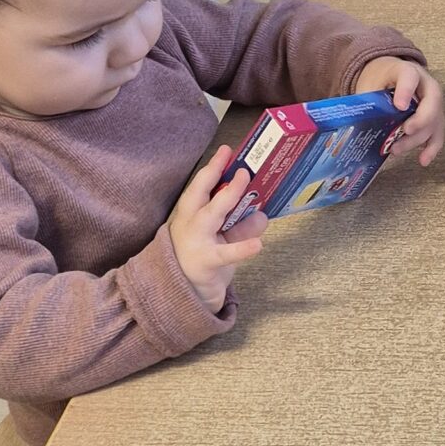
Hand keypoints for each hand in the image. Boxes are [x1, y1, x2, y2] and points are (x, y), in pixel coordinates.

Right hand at [170, 144, 268, 310]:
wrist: (182, 294)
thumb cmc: (203, 259)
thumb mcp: (222, 239)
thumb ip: (241, 225)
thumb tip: (261, 214)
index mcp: (191, 213)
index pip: (201, 185)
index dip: (214, 167)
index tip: (227, 150)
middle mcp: (191, 223)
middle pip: (201, 193)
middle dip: (217, 175)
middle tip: (241, 166)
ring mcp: (197, 241)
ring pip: (212, 215)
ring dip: (229, 198)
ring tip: (246, 185)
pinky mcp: (207, 262)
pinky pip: (225, 254)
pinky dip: (242, 248)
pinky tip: (257, 244)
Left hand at [354, 55, 444, 163]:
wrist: (389, 75)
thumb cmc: (379, 80)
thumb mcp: (370, 84)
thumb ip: (370, 100)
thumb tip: (359, 126)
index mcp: (407, 71)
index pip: (410, 76)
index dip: (406, 90)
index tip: (399, 106)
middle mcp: (426, 85)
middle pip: (433, 100)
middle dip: (421, 119)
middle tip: (405, 131)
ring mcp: (434, 102)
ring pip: (435, 120)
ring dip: (418, 138)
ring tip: (397, 150)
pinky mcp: (435, 118)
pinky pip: (438, 133)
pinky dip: (431, 148)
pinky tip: (423, 160)